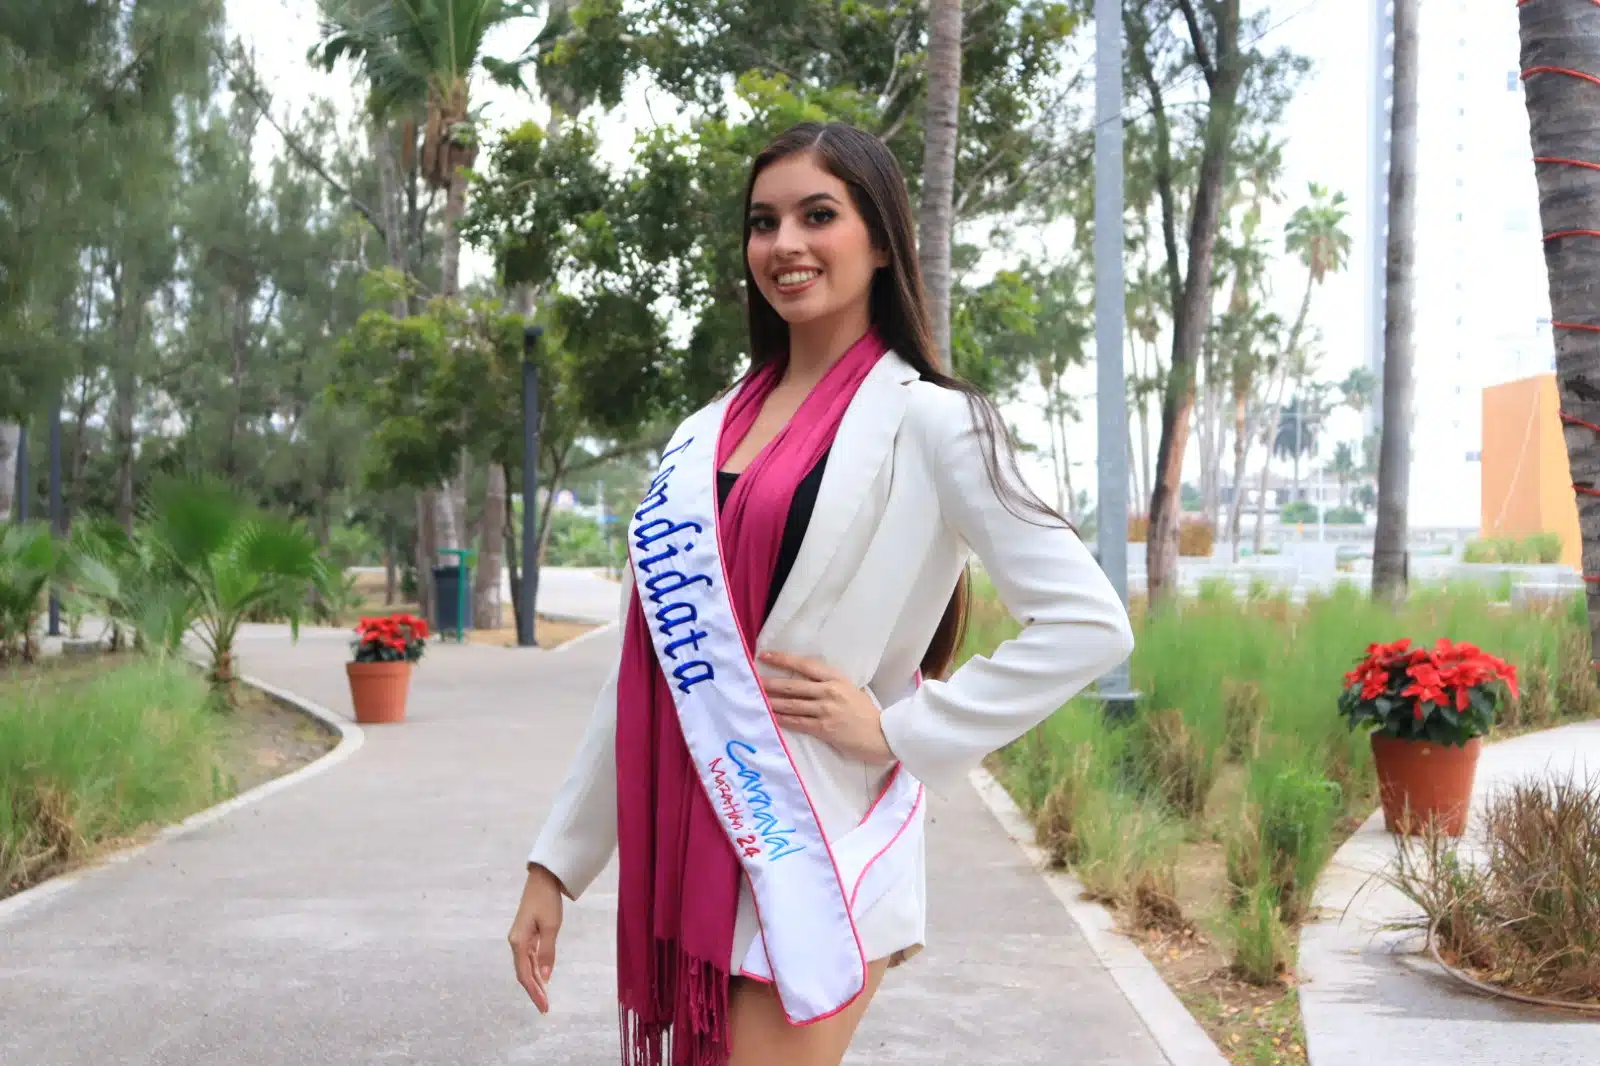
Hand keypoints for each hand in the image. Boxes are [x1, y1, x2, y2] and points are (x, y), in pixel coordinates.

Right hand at [509, 865, 564, 1013]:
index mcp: (518, 942)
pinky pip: (529, 957)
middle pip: (523, 973)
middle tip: (545, 1007)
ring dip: (535, 981)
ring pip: (526, 966)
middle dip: (534, 990)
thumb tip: (545, 977)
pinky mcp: (525, 934)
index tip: (544, 1006)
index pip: (525, 974)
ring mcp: (519, 938)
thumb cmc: (547, 902)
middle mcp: (515, 942)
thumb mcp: (551, 927)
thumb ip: (547, 953)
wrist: (542, 880)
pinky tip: (543, 977)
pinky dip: (536, 969)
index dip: (534, 992)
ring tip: (545, 996)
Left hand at [758, 651, 895, 765]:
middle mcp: (829, 691)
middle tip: (752, 680)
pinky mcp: (823, 729)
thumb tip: (808, 680)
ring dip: (771, 702)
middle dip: (770, 683)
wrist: (881, 735)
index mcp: (836, 678)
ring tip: (755, 698)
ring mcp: (825, 710)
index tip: (765, 655)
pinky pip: (797, 722)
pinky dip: (781, 719)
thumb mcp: (851, 689)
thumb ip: (831, 684)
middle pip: (792, 686)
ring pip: (791, 704)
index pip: (805, 665)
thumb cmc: (866, 712)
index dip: (783, 660)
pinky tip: (770, 716)